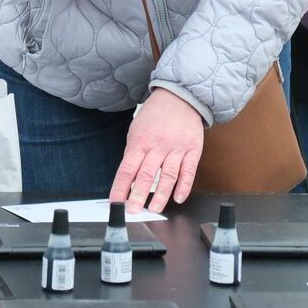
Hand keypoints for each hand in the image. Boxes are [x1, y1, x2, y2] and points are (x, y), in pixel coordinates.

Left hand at [110, 88, 204, 213]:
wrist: (179, 97)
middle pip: (147, 174)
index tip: (115, 202)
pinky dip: (184, 186)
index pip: (127, 169)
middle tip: (133, 211)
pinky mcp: (193, 150)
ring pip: (168, 175)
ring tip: (154, 209)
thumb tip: (127, 179)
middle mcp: (158, 146)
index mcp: (140, 141)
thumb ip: (133, 153)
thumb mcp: (136, 130)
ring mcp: (176, 148)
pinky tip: (179, 198)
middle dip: (138, 195)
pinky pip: (189, 171)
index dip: (120, 187)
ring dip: (161, 195)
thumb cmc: (155, 115)